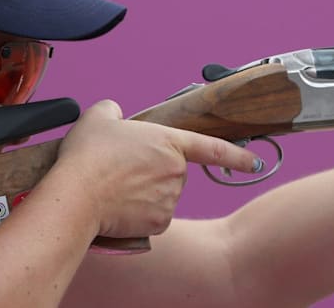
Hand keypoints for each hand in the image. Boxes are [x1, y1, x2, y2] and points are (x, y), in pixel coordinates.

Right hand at [57, 100, 262, 237]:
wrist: (76, 195)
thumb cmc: (87, 156)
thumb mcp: (99, 117)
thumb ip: (114, 111)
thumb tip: (116, 114)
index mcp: (169, 142)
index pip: (212, 148)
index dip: (238, 155)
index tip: (256, 162)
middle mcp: (177, 171)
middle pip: (172, 172)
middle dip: (152, 172)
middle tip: (121, 170)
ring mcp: (171, 199)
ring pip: (162, 196)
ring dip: (145, 193)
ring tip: (115, 187)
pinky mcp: (160, 223)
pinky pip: (153, 217)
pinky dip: (139, 214)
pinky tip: (119, 207)